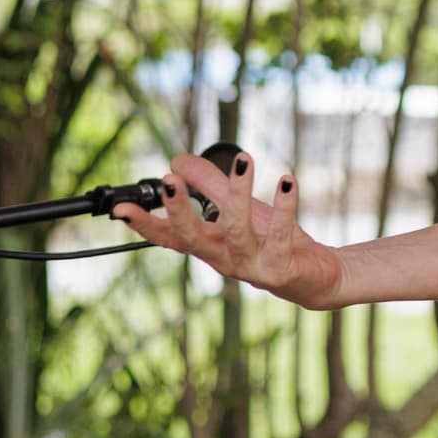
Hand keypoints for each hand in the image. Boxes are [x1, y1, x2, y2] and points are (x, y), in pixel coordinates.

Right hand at [112, 149, 344, 310]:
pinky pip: (280, 236)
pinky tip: (287, 181)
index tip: (121, 207)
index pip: (169, 236)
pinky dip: (284, 208)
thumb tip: (178, 160)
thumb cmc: (272, 241)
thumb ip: (210, 186)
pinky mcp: (280, 269)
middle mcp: (224, 259)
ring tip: (244, 159)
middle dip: (179, 211)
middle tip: (169, 181)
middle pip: (193, 237)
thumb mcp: (239, 209)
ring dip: (239, 194)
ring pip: (238, 231)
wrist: (317, 277)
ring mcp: (251, 267)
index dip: (145, 223)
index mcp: (209, 246)